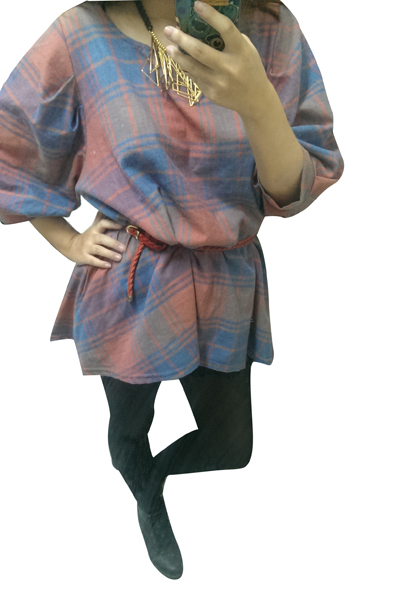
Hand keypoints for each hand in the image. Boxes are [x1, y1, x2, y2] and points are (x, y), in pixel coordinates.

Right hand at [68, 211, 125, 268]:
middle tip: (123, 248)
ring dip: (109, 254)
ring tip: (119, 257)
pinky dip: (101, 263)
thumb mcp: (93, 227)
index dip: (111, 224)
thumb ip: (100, 219)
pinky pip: (93, 260)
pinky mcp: (84, 257)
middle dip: (113, 243)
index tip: (121, 226)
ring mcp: (87, 247)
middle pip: (102, 239)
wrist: (71, 246)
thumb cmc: (87, 237)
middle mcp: (91, 238)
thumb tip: (106, 207)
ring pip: (98, 250)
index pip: (102, 224)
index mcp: (94, 230)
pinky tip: (109, 265)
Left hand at [163, 0, 272, 116]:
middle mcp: (229, 67)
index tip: (197, 4)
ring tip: (169, 47)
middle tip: (169, 30)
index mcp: (241, 51)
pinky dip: (187, 68)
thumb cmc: (250, 69)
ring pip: (192, 66)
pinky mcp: (212, 94)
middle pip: (200, 50)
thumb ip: (231, 39)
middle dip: (181, 38)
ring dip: (178, 55)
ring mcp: (219, 83)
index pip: (226, 29)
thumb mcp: (247, 50)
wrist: (255, 99)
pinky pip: (195, 78)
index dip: (211, 15)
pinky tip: (182, 61)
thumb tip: (207, 25)